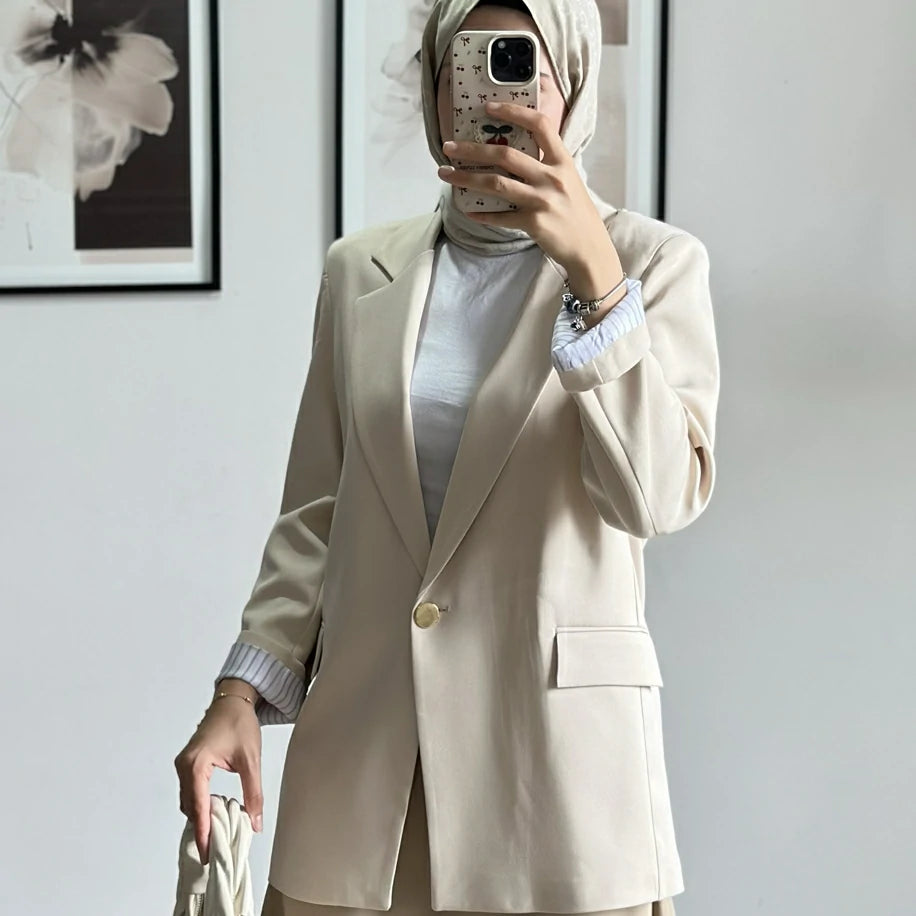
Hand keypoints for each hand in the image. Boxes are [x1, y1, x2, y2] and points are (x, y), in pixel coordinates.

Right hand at [174, 696, 262, 864]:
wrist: (233, 699)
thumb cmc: (239, 722)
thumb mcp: (250, 759)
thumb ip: (254, 792)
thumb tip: (255, 821)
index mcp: (196, 764)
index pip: (199, 806)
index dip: (203, 832)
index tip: (206, 853)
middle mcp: (184, 766)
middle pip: (190, 807)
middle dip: (200, 828)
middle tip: (214, 849)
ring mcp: (184, 764)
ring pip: (188, 800)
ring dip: (200, 816)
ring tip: (216, 834)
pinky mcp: (188, 763)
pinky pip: (190, 791)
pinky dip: (199, 804)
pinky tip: (213, 812)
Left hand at [438, 100, 618, 280]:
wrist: (590, 248)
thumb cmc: (577, 213)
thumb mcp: (569, 180)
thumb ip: (546, 165)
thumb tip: (512, 154)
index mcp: (562, 161)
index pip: (539, 125)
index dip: (513, 112)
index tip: (488, 107)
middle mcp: (551, 178)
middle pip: (505, 155)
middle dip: (472, 150)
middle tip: (449, 147)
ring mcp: (542, 201)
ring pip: (496, 184)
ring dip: (466, 179)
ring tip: (445, 174)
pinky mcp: (534, 223)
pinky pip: (501, 217)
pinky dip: (482, 214)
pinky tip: (468, 211)